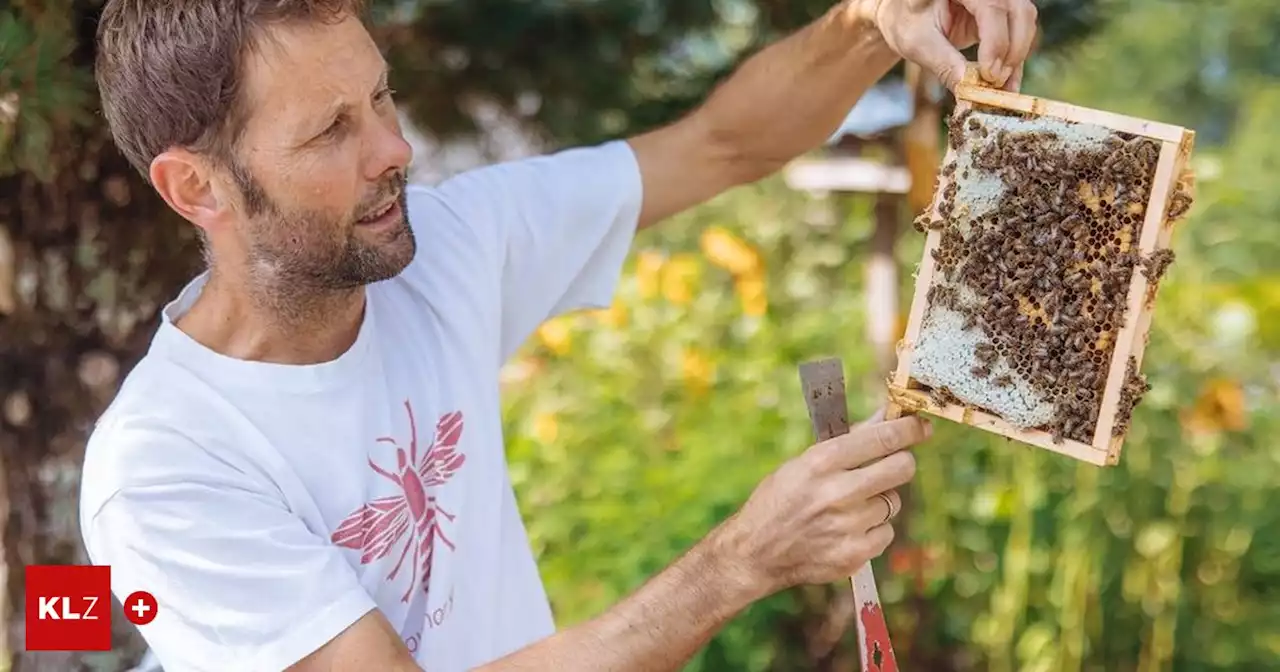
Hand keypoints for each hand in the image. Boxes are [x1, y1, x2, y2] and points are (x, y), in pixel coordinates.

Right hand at [717, 414, 930, 595]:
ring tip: (848, 506)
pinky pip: (886, 533)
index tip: (921, 426)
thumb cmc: (779, 500)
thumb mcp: (803, 462)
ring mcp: (847, 526)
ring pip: (893, 503)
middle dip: (901, 462)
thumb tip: (886, 417)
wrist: (756, 553)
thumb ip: (848, 442)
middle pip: (902, 468)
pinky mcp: (854, 555)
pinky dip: (873, 530)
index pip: (882, 438)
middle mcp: (837, 493)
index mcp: (821, 462)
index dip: (909, 429)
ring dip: (878, 501)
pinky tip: (847, 529)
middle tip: (890, 464)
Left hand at [855, 0, 1038, 90]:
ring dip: (1017, 55)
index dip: (996, 42)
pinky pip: (1018, 32)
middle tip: (995, 82)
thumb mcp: (918, 43)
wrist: (903, 14)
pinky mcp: (1000, 12)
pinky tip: (1008, 86)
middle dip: (1012, 50)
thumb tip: (969, 92)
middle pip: (1018, 11)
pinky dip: (1015, 59)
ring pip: (1025, 20)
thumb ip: (944, 64)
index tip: (989, 74)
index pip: (991, 7)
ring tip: (999, 87)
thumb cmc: (905, 22)